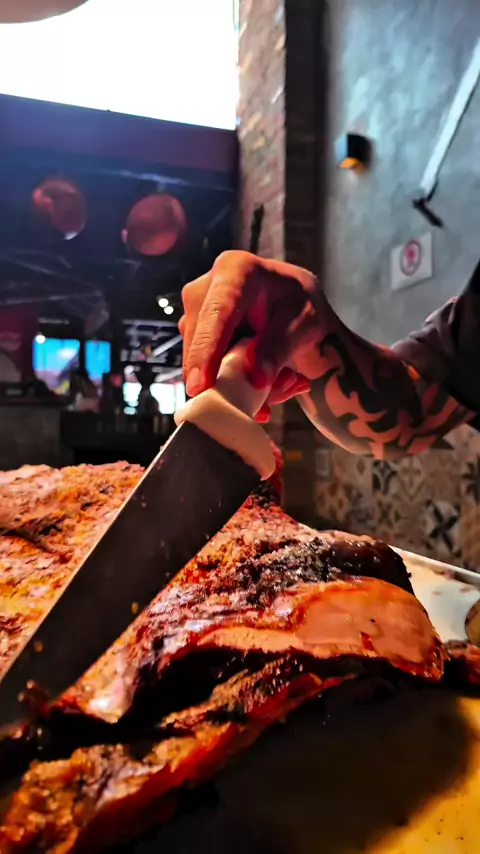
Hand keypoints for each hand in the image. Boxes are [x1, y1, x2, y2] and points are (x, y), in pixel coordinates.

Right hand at [179, 251, 322, 421]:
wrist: (292, 305)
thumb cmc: (301, 305)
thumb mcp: (304, 323)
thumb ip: (278, 348)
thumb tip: (254, 379)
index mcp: (235, 270)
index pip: (217, 314)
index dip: (206, 352)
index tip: (200, 387)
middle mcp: (205, 288)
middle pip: (202, 344)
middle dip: (229, 379)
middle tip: (272, 401)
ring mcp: (194, 312)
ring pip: (200, 362)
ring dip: (235, 384)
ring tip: (278, 384)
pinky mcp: (193, 334)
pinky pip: (203, 368)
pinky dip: (231, 384)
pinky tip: (262, 382)